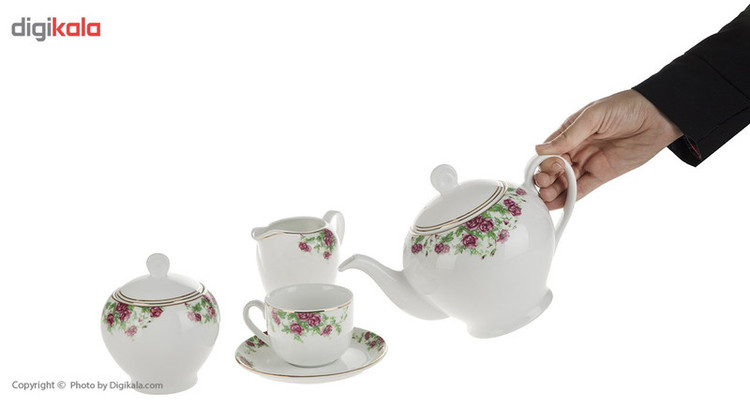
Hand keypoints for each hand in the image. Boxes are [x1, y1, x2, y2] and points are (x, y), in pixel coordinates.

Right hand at [534, 90, 681, 208]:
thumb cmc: (626, 107)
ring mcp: (588, 162)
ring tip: (546, 200)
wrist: (658, 117)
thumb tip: (540, 149)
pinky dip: (569, 197)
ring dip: (553, 192)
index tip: (546, 170)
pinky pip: (582, 189)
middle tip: (543, 186)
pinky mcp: (601, 175)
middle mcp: (576, 149)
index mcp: (569, 132)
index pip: (548, 152)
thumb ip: (568, 135)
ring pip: (565, 182)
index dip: (544, 163)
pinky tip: (558, 205)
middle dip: (545, 179)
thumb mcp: (593, 116)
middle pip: (553, 169)